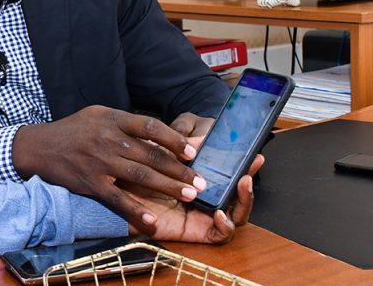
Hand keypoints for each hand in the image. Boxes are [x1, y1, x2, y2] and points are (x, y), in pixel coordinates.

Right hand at [11, 105, 205, 230]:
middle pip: (151, 155)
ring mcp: (99, 161)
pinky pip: (117, 199)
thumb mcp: (98, 116)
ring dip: (168, 187)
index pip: (150, 126)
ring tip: (190, 195)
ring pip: (141, 176)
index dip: (174, 139)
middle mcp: (108, 139)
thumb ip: (125, 124)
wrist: (38, 147)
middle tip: (201, 182)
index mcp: (112, 119)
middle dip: (180, 169)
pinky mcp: (90, 182)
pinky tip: (152, 220)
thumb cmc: (72, 130)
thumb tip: (158, 135)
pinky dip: (136, 210)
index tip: (192, 152)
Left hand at [130, 154, 263, 243]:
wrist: (119, 196)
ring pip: (235, 214)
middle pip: (238, 195)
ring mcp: (203, 216)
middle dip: (250, 179)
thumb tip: (206, 138)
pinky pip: (220, 234)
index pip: (229, 175)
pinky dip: (225, 225)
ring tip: (243, 184)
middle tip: (254, 164)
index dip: (244, 166)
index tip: (253, 154)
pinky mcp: (197, 232)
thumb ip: (184, 148)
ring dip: (244, 200)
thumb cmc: (137, 174)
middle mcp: (206, 198)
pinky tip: (219, 213)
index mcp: (200, 180)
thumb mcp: (162, 155)